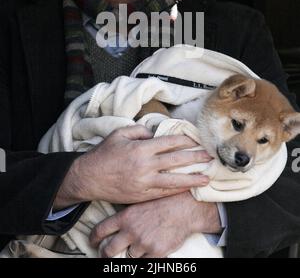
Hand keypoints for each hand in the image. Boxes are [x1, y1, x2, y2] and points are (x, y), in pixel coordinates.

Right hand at [54, 125, 211, 208]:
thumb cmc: (105, 153)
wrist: (90, 178)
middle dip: (195, 158)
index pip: (169, 143)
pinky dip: (177, 190)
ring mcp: (145, 183)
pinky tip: (188, 188)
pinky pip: (164, 193)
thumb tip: (154, 133)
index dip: (186, 141)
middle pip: (176, 161)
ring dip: (192, 179)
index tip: (197, 140)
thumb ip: (139, 130)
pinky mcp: (142, 196)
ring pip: (174, 181)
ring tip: (207, 177)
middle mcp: (146, 166)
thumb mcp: (120, 133)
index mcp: (141, 149)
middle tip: (210, 157)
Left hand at [90, 192, 220, 257]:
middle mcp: (131, 231)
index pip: (101, 229)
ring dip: (134, 252)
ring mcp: (143, 243)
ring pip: (130, 256)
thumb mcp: (142, 200)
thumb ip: (128, 211)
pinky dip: (148, 256)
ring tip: (142, 242)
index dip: (93, 238)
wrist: (186, 207)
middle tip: (105, 255)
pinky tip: (153, 247)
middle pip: (109, 250)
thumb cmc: (164, 200)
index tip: (92, 242)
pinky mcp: (156, 252)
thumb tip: (116, 220)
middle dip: (105, 254)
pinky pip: (146, 261)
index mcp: (126, 216)